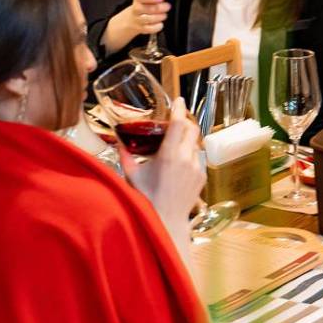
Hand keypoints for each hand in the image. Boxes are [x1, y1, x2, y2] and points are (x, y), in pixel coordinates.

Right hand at [120, 98, 205, 227]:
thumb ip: (126, 156)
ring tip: (174, 144)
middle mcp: (186, 159)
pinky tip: (178, 163)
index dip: (179, 109)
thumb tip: (119, 144)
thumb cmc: (146, 200)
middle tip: (175, 120)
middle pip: (192, 128)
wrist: (166, 222)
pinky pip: (198, 158)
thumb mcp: (132, 176)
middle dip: (185, 121)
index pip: (179, 123)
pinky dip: (189, 155)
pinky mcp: (202, 177)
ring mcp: (197, 168)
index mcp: (169, 155)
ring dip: (187, 139)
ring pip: (196, 143)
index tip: (178, 100)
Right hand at [124, 0, 170, 36]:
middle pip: (149, 8)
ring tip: (164, 14)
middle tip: (167, 6)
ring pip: (151, 19)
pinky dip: (158, 26)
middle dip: (162, 7)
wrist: (133, 18)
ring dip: (161, 16)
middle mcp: (137, 8)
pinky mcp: (142, 28)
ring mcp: (138, 19)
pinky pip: (151, 29)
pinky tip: (160, 22)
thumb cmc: (144, 5)